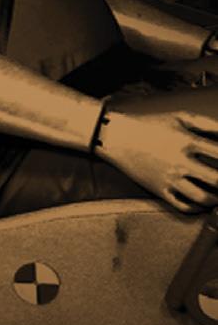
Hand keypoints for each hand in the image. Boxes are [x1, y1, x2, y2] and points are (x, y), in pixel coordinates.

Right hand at [95, 111, 217, 211]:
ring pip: (202, 198)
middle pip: (217, 180)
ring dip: (216, 199)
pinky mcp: (158, 189)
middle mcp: (180, 162)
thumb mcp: (179, 117)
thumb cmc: (149, 125)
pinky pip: (182, 206)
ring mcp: (169, 178)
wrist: (117, 137)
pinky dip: (197, 208)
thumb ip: (208, 124)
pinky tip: (201, 202)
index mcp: (187, 141)